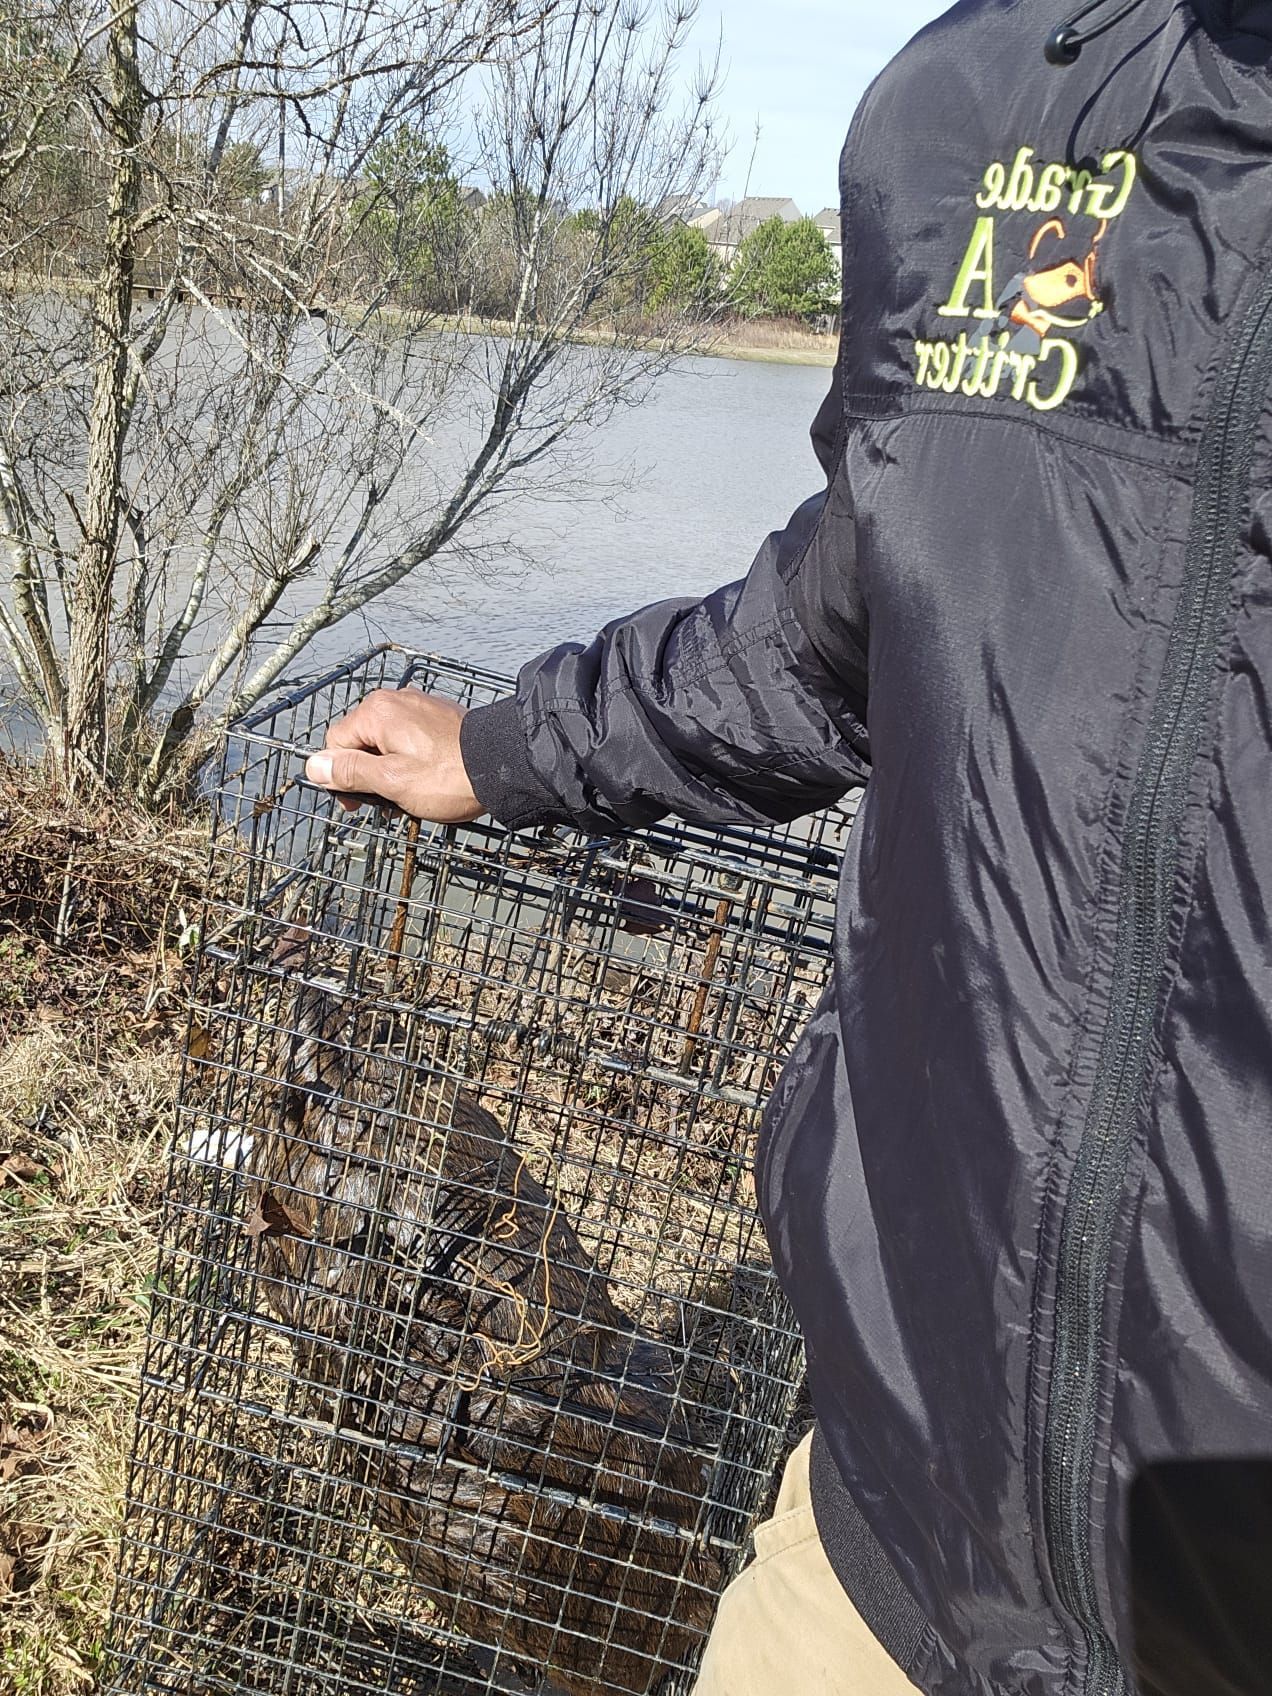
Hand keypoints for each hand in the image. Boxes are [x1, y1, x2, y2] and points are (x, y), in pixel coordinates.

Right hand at [304, 688, 483, 822]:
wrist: (504, 765)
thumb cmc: (451, 776)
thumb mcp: (391, 781)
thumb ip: (350, 772)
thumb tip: (314, 766)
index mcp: (377, 712)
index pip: (335, 743)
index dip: (341, 777)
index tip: (356, 802)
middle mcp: (395, 700)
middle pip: (360, 741)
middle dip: (368, 774)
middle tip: (387, 802)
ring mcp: (418, 706)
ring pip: (385, 742)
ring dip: (390, 770)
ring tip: (411, 794)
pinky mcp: (437, 716)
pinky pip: (409, 738)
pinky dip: (410, 760)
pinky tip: (427, 779)